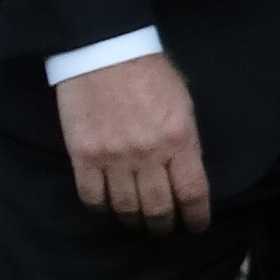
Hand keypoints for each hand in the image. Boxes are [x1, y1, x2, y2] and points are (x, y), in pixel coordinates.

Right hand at [55, 52, 211, 235]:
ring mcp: (113, 157)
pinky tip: (109, 206)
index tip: (196, 226)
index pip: (192, 193)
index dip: (196, 217)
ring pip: (126, 208)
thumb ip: (185, 140)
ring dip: (134, 221)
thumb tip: (187, 173)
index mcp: (180, 137)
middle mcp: (148, 153)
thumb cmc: (149, 71)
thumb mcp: (182, 103)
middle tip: (165, 229)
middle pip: (159, 208)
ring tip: (138, 222)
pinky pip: (92, 197)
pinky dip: (103, 208)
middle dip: (165, 225)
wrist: (104, 49)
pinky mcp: (83, 156)